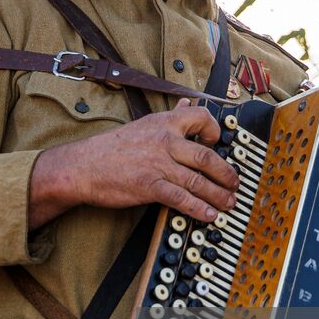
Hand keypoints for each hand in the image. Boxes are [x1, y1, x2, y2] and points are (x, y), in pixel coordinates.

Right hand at [29, 99, 237, 228]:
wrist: (84, 166)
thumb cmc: (113, 148)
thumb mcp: (143, 125)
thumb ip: (170, 116)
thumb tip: (188, 103)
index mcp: (163, 123)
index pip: (200, 118)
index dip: (215, 131)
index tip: (219, 143)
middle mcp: (164, 141)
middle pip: (206, 156)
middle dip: (226, 173)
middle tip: (235, 184)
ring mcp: (158, 164)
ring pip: (198, 180)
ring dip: (218, 194)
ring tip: (229, 203)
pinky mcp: (149, 186)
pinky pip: (181, 198)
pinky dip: (199, 208)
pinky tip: (208, 214)